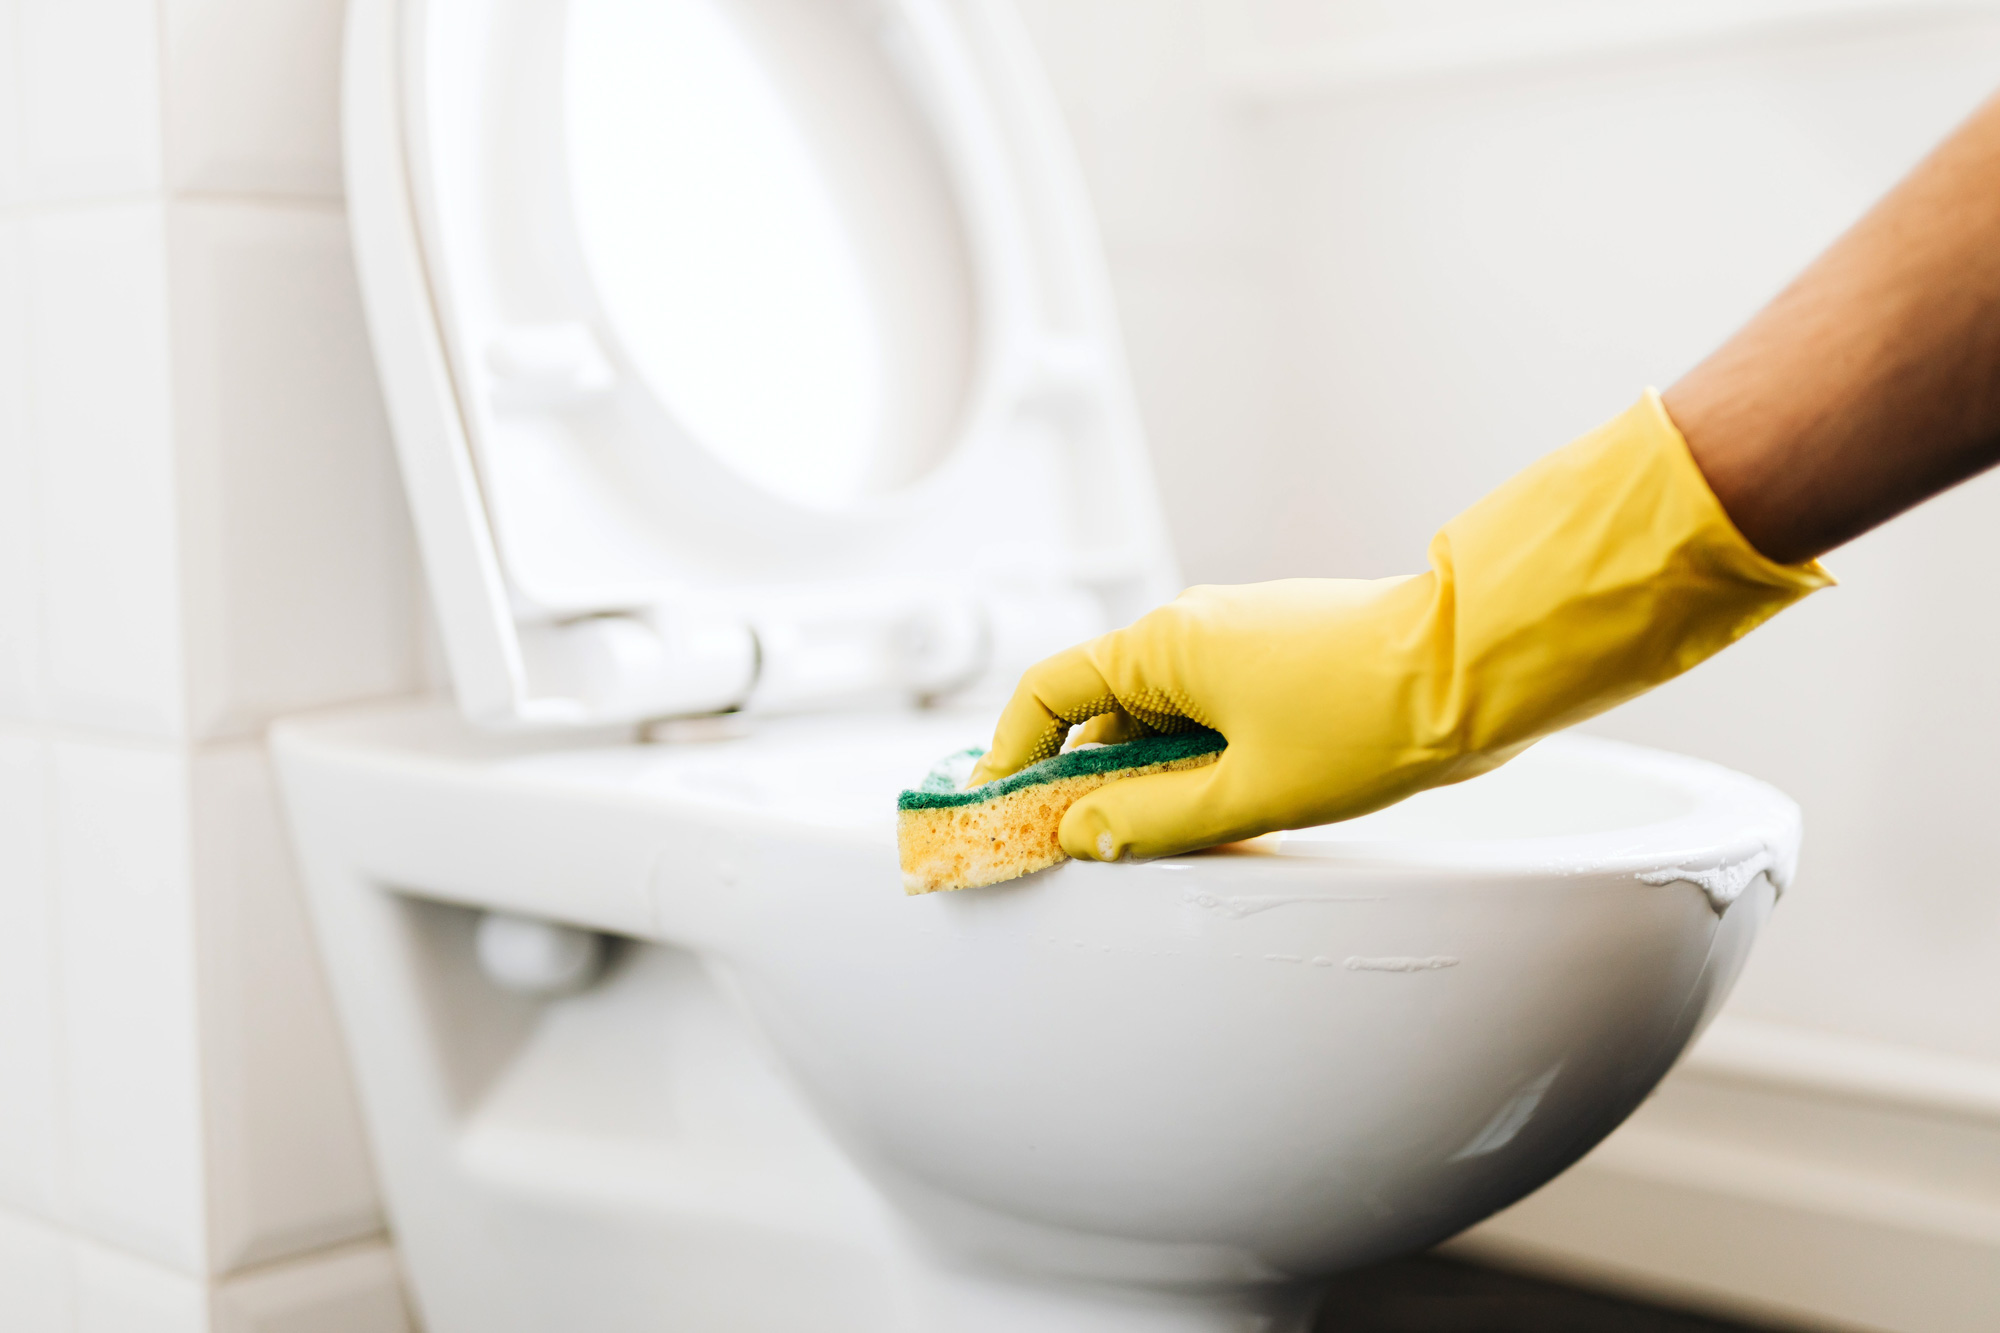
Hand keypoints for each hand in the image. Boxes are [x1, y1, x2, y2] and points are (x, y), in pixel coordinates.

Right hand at [968, 394, 1828, 861]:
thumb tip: (1081, 831)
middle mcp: (1192, 627)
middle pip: (1102, 705)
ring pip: (1161, 711)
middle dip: (1085, 774)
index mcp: (1165, 644)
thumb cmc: (1367, 718)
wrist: (1477, 668)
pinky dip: (1196, 752)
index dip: (1012, 749)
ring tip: (1167, 834)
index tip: (999, 802)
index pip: (1049, 690)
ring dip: (1150, 769)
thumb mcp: (1247, 791)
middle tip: (1081, 842)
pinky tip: (1223, 801)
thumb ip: (1151, 818)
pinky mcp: (1280, 652)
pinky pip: (1210, 705)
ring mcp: (1239, 635)